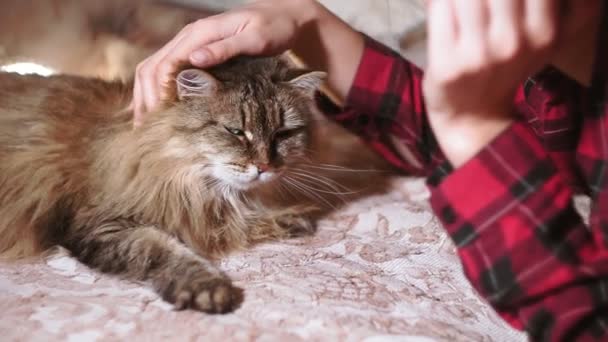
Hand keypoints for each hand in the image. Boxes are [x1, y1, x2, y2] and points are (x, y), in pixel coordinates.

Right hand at [132, 0, 318, 126]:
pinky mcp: (195, 51)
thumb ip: (225, 49)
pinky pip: (165, 70)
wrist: (283, 15)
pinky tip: (155, 107)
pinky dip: (154, 89)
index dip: (160, 91)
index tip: (161, 117)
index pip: (167, 64)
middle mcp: (189, 37)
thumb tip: (195, 59)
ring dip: (145, 95)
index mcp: (200, 33)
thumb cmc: (274, 28)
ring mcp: (190, 44)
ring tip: (144, 123)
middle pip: (152, 67)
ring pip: (153, 68)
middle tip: (145, 127)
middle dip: (145, 97)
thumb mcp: (255, 39)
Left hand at [423, 0, 560, 166]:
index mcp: (544, 33)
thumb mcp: (538, 37)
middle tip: (476, 4)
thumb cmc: (503, 67)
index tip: (496, 1)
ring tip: (458, 7)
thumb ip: (542, 6)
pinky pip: (440, 9)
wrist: (472, 116)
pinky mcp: (447, 64)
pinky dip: (438, 2)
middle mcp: (514, 43)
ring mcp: (479, 54)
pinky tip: (439, 6)